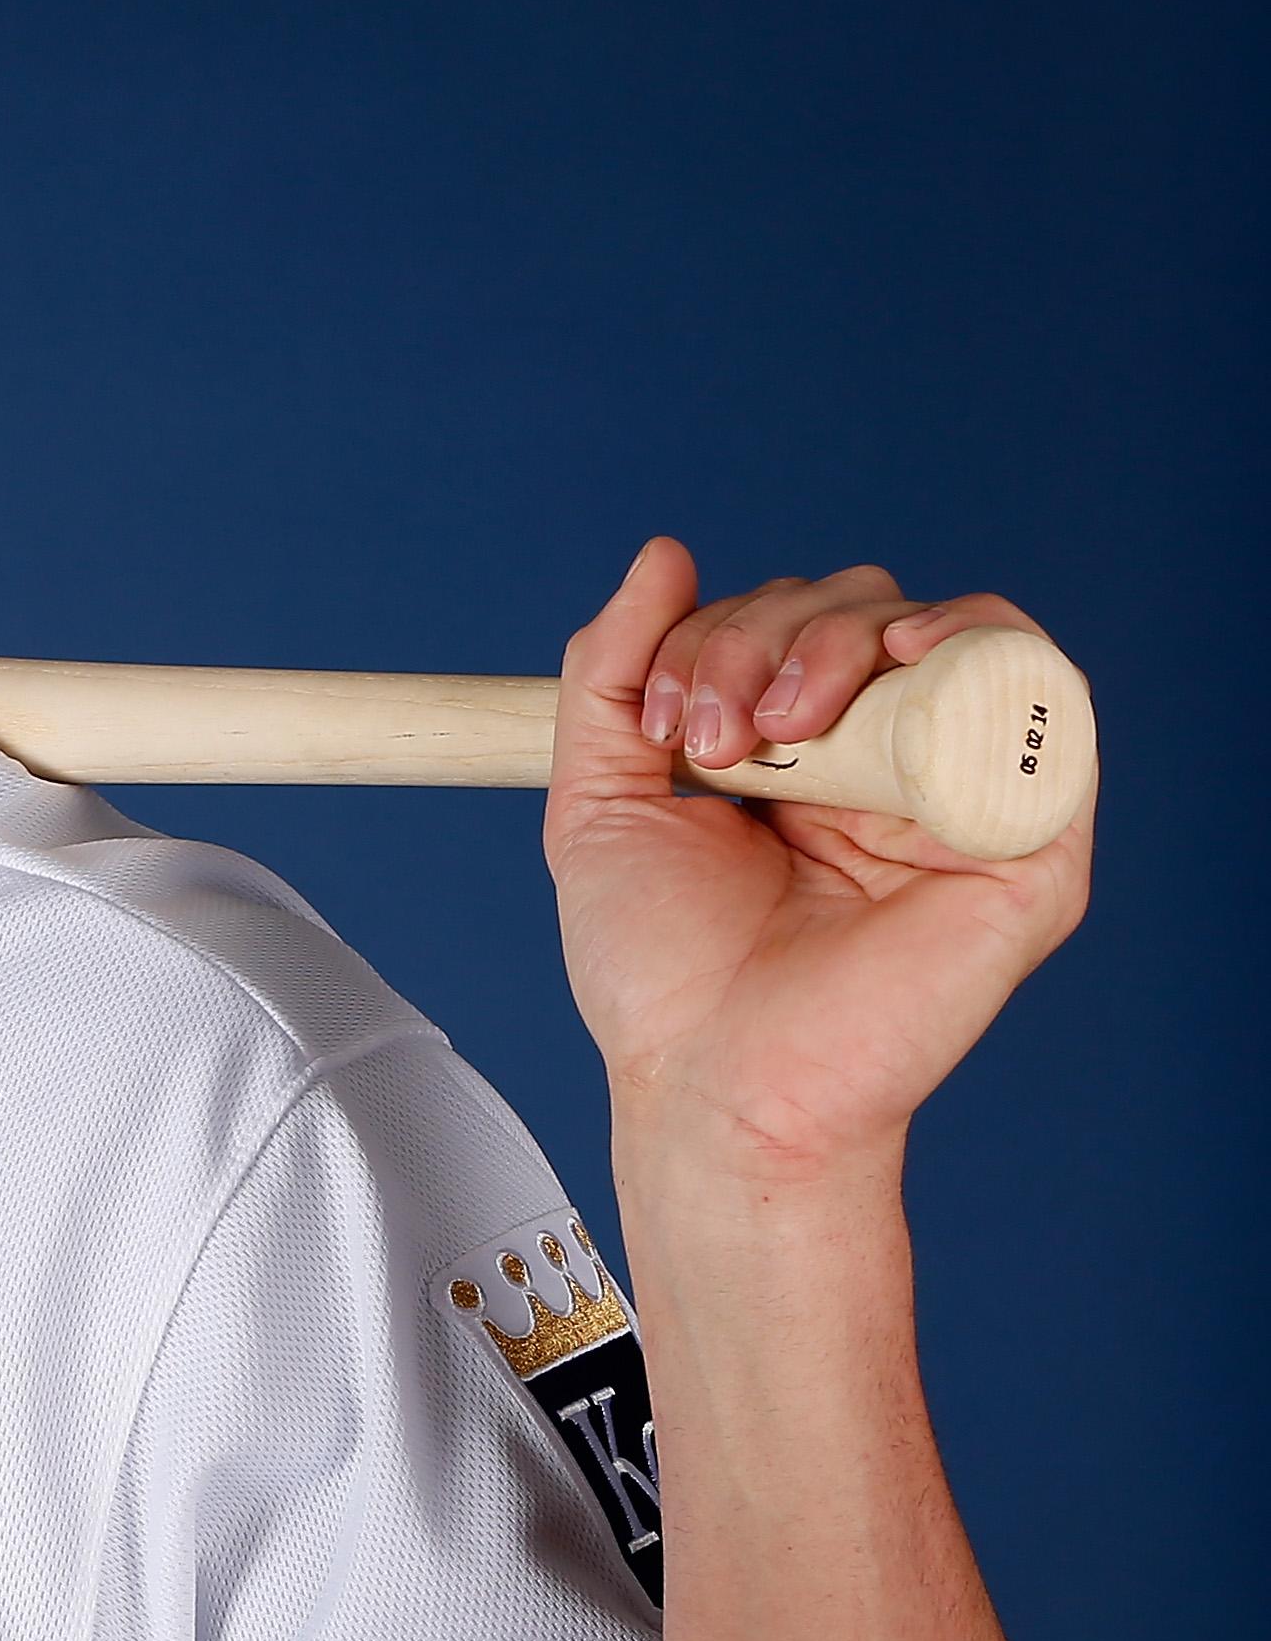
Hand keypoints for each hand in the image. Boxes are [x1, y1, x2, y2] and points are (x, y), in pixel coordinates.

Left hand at [544, 538, 1092, 1183]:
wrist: (713, 1085)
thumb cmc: (665, 976)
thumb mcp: (601, 798)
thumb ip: (612, 672)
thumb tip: (663, 554)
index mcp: (796, 754)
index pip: (782, 623)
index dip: (714, 633)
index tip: (662, 721)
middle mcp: (881, 763)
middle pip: (854, 610)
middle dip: (762, 637)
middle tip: (714, 738)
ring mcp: (952, 793)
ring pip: (931, 631)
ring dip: (838, 638)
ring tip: (776, 724)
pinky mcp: (1023, 838)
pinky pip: (1040, 698)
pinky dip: (981, 641)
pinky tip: (908, 654)